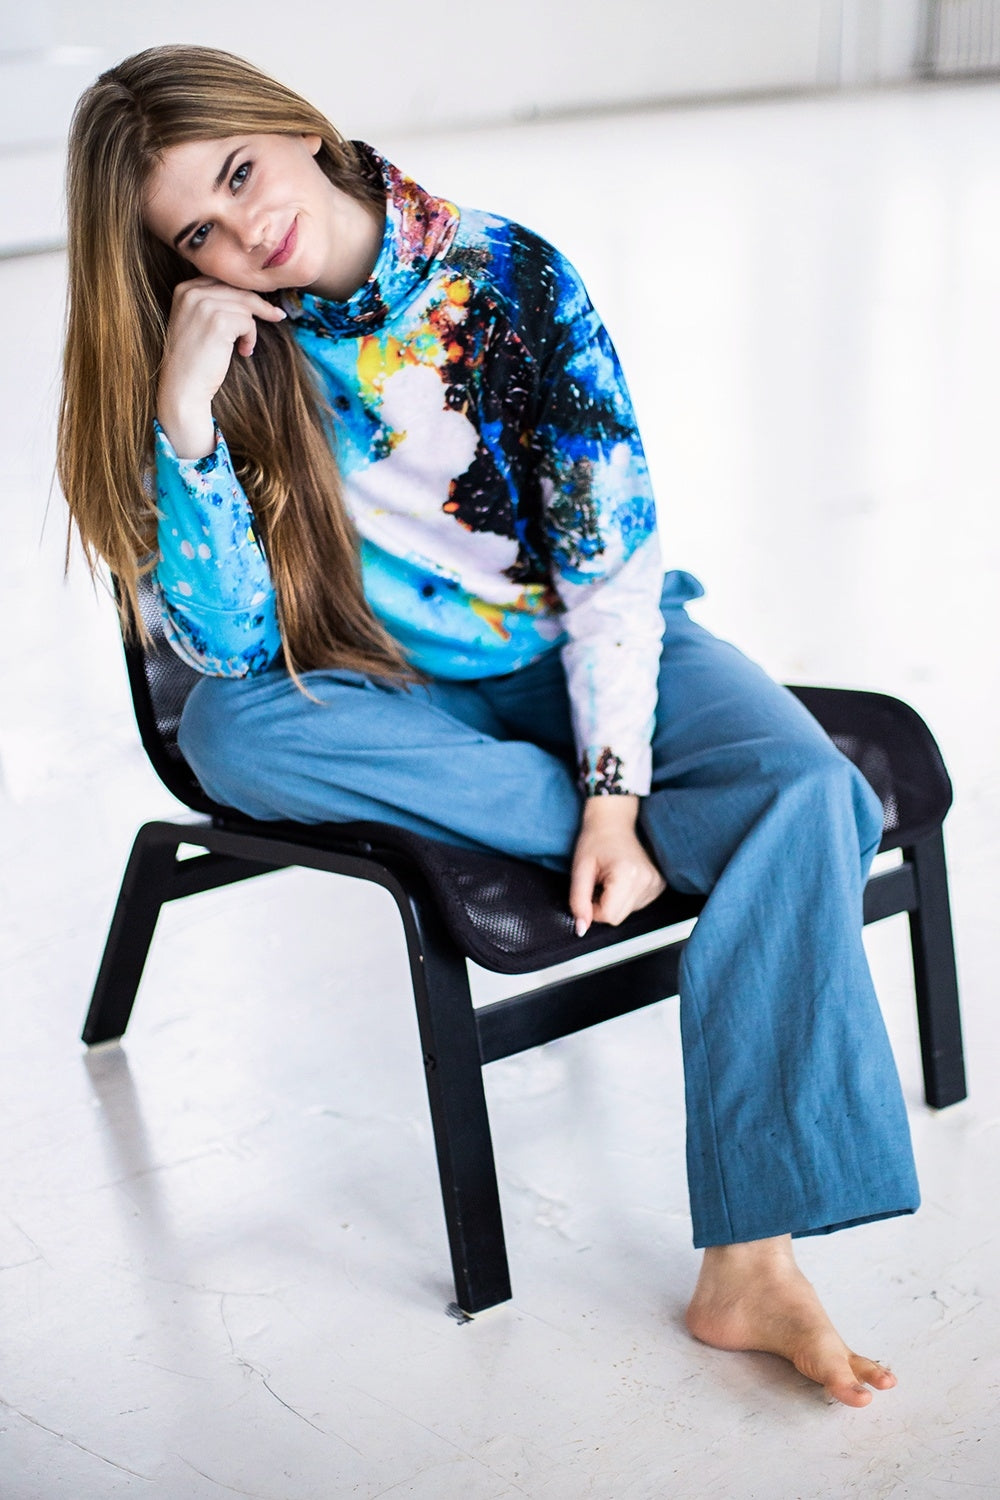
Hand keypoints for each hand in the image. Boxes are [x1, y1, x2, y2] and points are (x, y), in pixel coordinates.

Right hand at [156, 277, 287, 458]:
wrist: (183, 387)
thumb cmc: (194, 360)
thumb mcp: (197, 322)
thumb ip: (214, 303)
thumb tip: (249, 294)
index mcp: (185, 288)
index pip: (224, 280)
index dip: (244, 292)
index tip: (261, 303)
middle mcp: (192, 292)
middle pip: (238, 288)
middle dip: (259, 305)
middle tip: (276, 316)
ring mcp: (204, 305)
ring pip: (246, 305)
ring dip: (251, 328)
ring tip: (244, 346)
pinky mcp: (219, 321)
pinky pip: (249, 322)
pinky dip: (251, 338)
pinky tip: (242, 351)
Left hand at [569, 794, 665, 935]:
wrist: (613, 823)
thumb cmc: (596, 840)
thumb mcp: (580, 870)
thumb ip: (578, 901)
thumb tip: (581, 928)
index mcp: (628, 875)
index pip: (609, 916)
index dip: (593, 909)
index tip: (590, 890)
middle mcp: (646, 881)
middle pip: (618, 917)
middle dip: (603, 906)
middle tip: (599, 883)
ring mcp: (656, 883)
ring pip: (627, 913)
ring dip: (614, 901)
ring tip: (610, 879)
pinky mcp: (659, 885)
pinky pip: (636, 905)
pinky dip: (625, 898)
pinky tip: (622, 880)